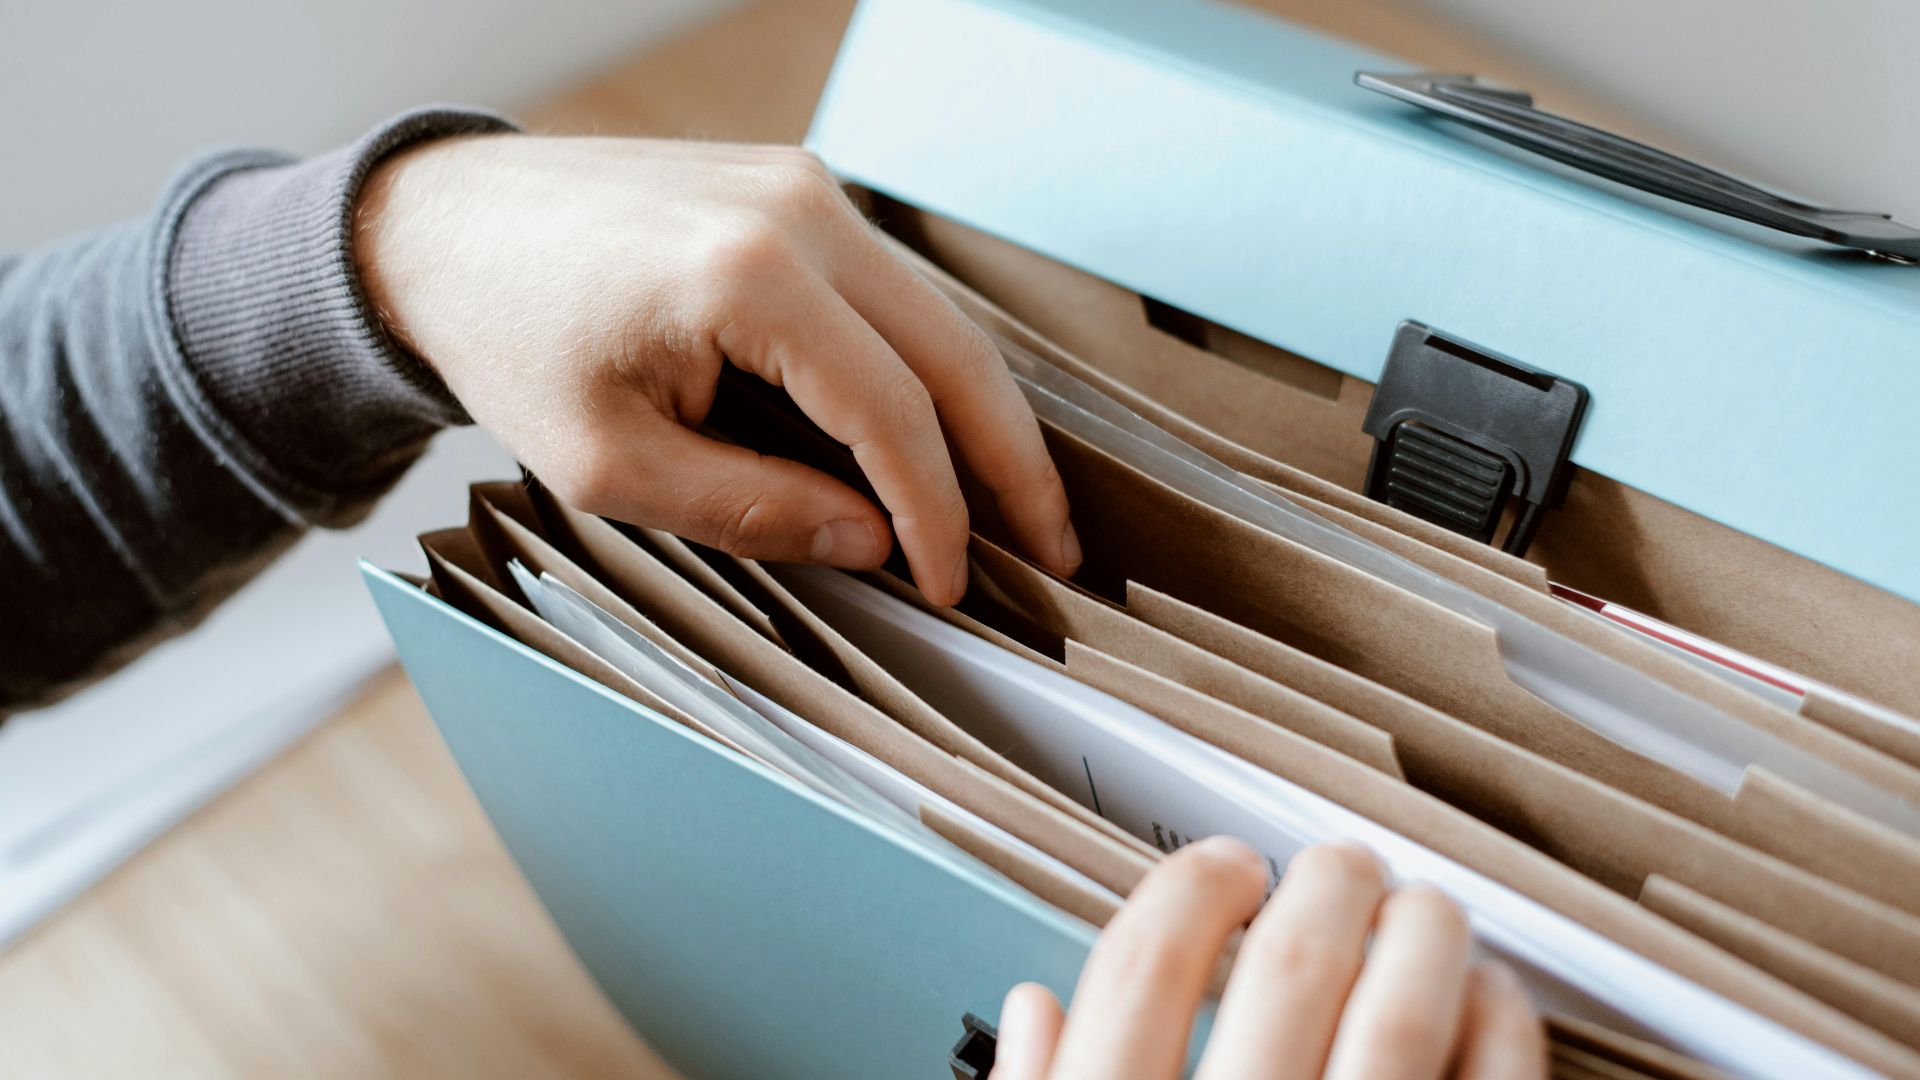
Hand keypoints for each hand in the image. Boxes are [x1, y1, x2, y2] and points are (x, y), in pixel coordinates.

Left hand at [352, 135, 1079, 603]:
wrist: (439, 227)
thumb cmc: (507, 339)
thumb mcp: (612, 464)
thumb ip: (755, 507)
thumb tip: (873, 541)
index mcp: (750, 276)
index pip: (894, 413)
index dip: (937, 514)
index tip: (951, 583)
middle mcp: (798, 211)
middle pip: (956, 353)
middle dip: (1013, 463)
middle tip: (1056, 550)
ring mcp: (803, 188)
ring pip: (939, 317)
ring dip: (982, 414)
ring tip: (1017, 503)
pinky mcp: (793, 190)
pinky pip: (891, 290)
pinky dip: (927, 366)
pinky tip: (942, 431)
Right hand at [992, 839, 1545, 1079]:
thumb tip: (1034, 1013)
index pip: (1141, 974)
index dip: (1187, 892)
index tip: (1224, 868)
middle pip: (1287, 973)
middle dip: (1322, 889)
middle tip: (1338, 868)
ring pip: (1399, 1024)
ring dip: (1421, 939)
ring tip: (1424, 909)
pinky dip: (1501, 1028)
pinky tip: (1491, 999)